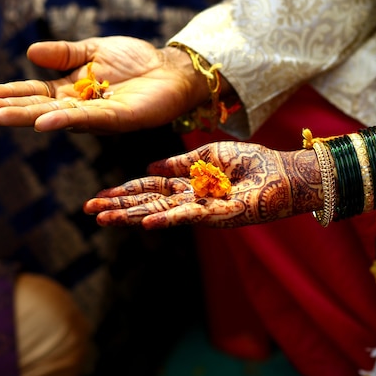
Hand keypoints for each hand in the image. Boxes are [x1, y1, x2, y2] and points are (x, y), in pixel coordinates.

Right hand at [0, 36, 208, 133]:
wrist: (169, 68)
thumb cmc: (134, 60)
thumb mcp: (93, 50)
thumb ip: (64, 54)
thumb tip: (30, 53)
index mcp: (72, 90)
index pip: (36, 93)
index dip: (11, 94)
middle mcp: (80, 106)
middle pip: (41, 108)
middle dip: (11, 109)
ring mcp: (98, 115)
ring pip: (58, 117)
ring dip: (29, 117)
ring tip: (0, 116)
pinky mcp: (118, 118)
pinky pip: (88, 120)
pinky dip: (64, 120)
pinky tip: (43, 121)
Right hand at [84, 141, 321, 228]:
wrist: (285, 173)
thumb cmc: (254, 161)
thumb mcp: (210, 155)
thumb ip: (180, 163)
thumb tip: (149, 166)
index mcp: (187, 182)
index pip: (149, 186)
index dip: (124, 190)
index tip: (99, 195)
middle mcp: (190, 198)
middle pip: (147, 202)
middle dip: (119, 206)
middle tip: (89, 211)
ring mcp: (202, 209)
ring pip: (161, 212)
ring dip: (132, 216)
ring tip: (105, 219)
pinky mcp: (219, 216)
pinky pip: (189, 216)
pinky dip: (167, 218)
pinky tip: (146, 221)